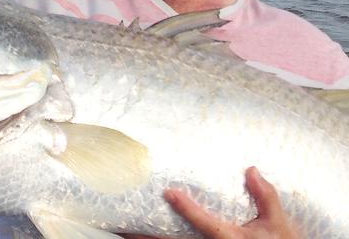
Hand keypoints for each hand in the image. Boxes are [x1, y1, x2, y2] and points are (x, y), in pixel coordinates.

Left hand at [122, 167, 300, 238]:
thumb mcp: (278, 224)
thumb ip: (265, 197)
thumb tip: (250, 169)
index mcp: (229, 238)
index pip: (205, 222)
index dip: (187, 208)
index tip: (170, 193)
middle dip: (148, 238)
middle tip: (124, 228)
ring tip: (123, 233)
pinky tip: (140, 236)